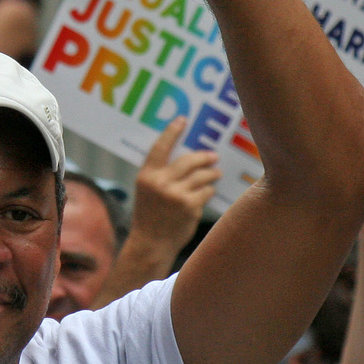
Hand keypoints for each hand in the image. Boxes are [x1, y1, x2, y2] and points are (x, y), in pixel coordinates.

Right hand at [128, 117, 220, 254]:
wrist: (151, 243)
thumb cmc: (150, 215)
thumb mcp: (147, 190)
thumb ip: (161, 174)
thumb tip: (188, 158)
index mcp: (147, 176)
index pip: (160, 147)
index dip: (172, 131)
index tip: (182, 120)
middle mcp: (160, 183)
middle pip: (189, 160)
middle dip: (204, 157)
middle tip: (213, 156)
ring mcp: (176, 195)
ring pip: (202, 175)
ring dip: (212, 173)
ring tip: (216, 173)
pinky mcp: (190, 206)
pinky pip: (206, 191)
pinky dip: (209, 190)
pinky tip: (208, 191)